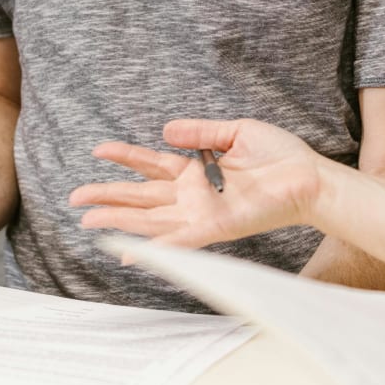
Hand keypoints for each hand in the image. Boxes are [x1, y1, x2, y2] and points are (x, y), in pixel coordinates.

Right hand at [69, 118, 328, 250]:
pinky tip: (128, 253)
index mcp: (196, 170)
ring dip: (119, 223)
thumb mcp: (236, 132)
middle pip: (141, 197)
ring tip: (87, 222)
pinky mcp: (215, 228)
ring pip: (150, 221)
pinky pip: (179, 241)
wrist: (310, 177)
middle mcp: (193, 195)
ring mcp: (202, 214)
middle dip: (108, 197)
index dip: (124, 157)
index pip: (151, 164)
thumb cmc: (280, 156)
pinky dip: (155, 249)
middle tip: (75, 199)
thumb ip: (200, 132)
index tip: (96, 151)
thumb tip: (164, 131)